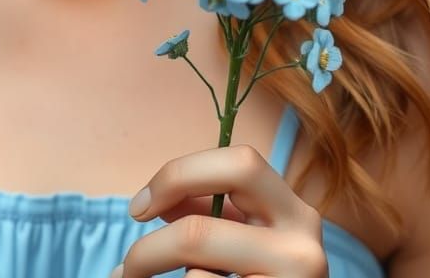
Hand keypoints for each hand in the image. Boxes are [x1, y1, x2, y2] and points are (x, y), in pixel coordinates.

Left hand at [110, 143, 328, 277]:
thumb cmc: (263, 275)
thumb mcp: (246, 237)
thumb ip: (208, 212)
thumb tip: (152, 201)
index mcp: (294, 211)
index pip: (238, 163)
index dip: (178, 174)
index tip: (138, 207)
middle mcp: (302, 247)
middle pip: (199, 230)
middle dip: (151, 248)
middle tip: (127, 266)